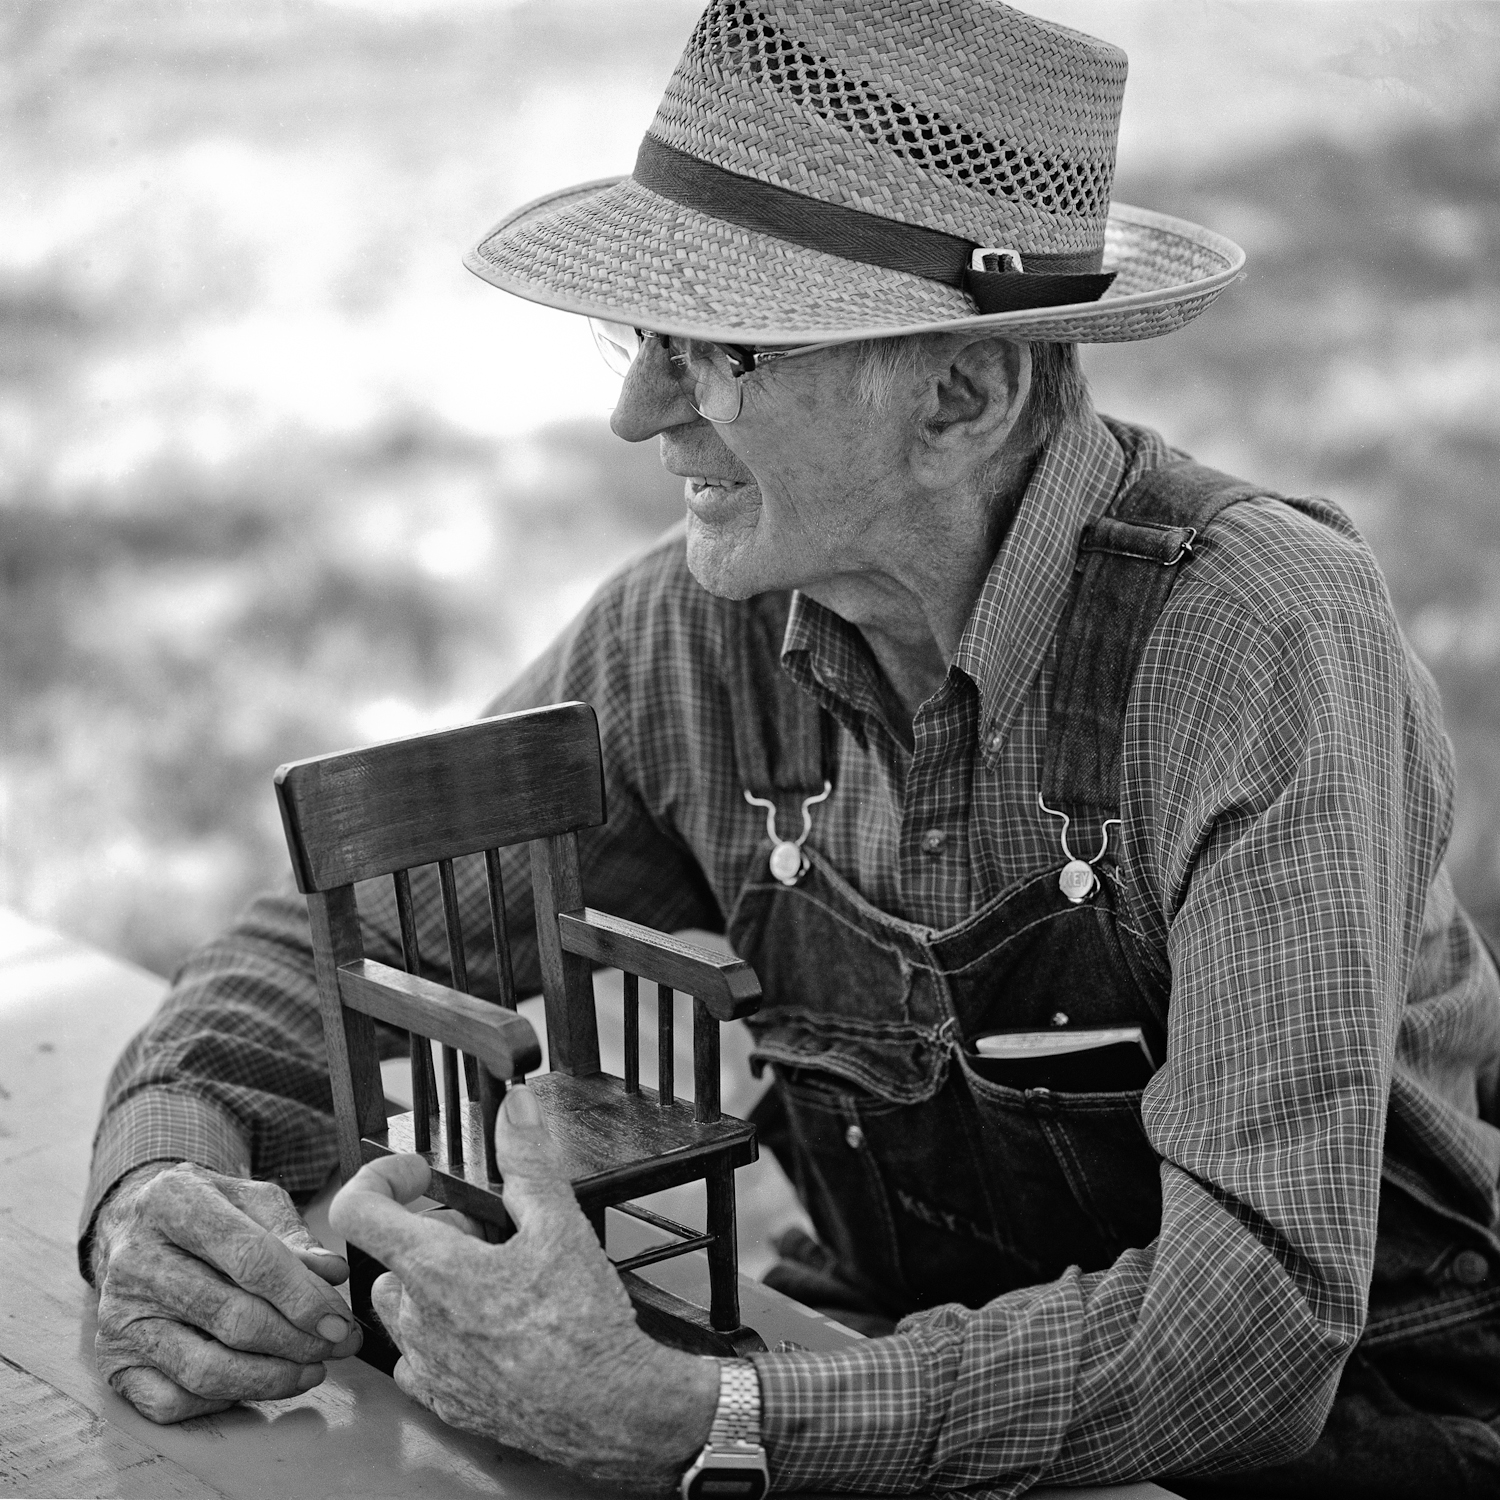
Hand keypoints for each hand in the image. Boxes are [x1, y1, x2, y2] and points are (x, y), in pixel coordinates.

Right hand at [92, 1161, 363, 1422]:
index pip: (250, 1258)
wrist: (138, 1226)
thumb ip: (295, 1236)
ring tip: (313, 1370)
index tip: (340, 1321)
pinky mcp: (112, 1361)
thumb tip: (333, 1275)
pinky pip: (173, 1402)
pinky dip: (225, 1401)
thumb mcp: (255, 1202)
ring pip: (205, 1370)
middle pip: (231, 1318)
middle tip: (338, 1346)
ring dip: (271, 1379)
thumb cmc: (212, 1214)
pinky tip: (261, 1382)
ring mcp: (119, 1316)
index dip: (302, 1296)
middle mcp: (136, 1260)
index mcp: (173, 1201)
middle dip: (297, 1341)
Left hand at [329, 1085, 718, 1487]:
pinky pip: (421, 1360)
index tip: (418, 1175)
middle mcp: (417, 1319)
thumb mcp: (560, 1222)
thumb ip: (528, 1160)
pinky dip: (443, 1337)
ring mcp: (429, 1366)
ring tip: (493, 1280)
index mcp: (432, 1268)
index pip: (358, 1210)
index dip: (381, 1178)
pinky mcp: (448, 1403)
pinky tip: (490, 1328)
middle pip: (393, 1257)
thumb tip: (515, 1106)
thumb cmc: (582, 1325)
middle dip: (434, 1236)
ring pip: (404, 1310)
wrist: (609, 1409)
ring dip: (433, 1287)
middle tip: (489, 1233)